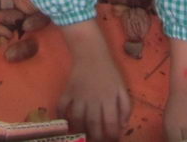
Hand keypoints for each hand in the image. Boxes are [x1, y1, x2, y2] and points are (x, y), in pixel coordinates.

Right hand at [57, 20, 130, 141]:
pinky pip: (62, 105)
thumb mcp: (122, 88)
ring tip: (81, 135)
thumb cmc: (109, 72)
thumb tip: (122, 126)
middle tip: (96, 141)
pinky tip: (65, 123)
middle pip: (93, 124)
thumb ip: (125, 107)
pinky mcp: (68, 91)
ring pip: (77, 118)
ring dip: (79, 130)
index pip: (111, 123)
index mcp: (109, 99)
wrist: (91, 53)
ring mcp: (79, 95)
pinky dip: (61, 116)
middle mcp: (94, 100)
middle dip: (95, 137)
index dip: (112, 136)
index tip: (112, 140)